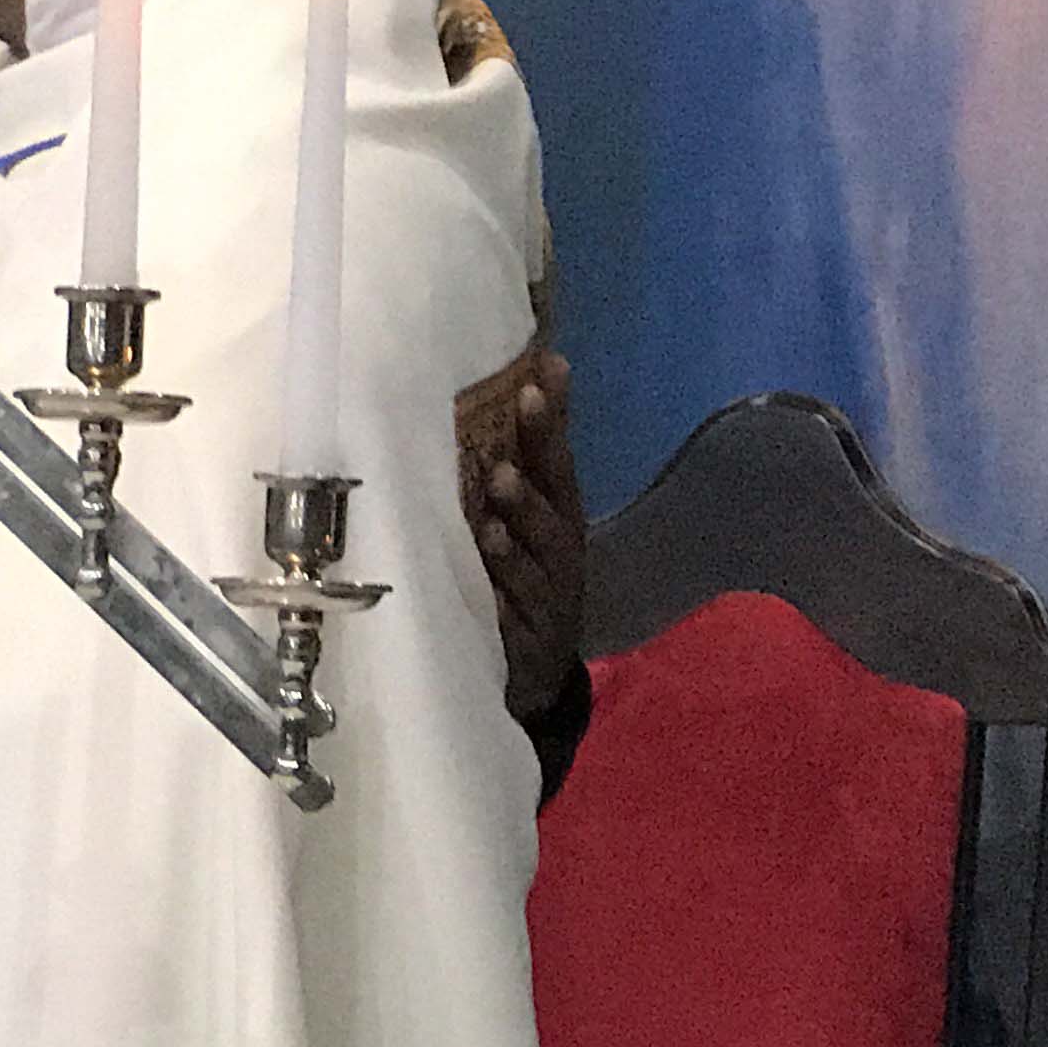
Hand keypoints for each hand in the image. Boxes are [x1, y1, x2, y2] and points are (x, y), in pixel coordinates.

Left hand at [469, 351, 586, 719]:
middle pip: (556, 504)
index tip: (546, 367)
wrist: (534, 679)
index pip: (558, 461)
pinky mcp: (527, 642)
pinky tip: (487, 569)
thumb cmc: (520, 585)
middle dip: (541, 460)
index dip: (554, 417)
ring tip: (496, 494)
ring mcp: (548, 601)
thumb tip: (506, 392)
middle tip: (519, 420)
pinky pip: (513, 616)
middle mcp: (560, 556)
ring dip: (520, 526)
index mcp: (557, 522)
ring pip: (538, 561)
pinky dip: (501, 592)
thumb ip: (515, 470)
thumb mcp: (518, 528)